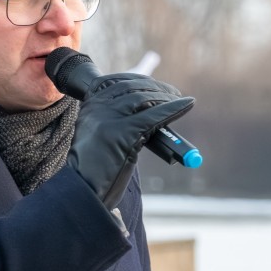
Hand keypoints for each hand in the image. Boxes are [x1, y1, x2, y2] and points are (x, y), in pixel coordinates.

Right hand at [67, 74, 193, 208]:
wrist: (83, 189)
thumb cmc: (92, 170)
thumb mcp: (97, 137)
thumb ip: (111, 122)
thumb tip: (144, 113)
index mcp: (89, 106)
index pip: (116, 82)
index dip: (138, 80)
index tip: (154, 84)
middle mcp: (97, 107)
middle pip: (132, 88)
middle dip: (155, 88)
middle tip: (173, 93)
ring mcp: (109, 118)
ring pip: (144, 98)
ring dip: (166, 96)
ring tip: (180, 99)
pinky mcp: (124, 131)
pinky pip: (156, 115)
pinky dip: (175, 108)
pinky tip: (186, 105)